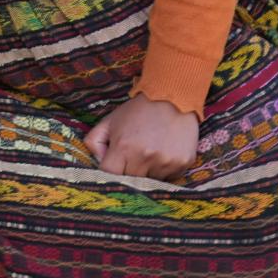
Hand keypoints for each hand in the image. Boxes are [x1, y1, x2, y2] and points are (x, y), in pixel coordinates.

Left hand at [82, 93, 199, 180]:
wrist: (172, 97)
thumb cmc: (138, 110)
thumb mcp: (110, 120)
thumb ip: (95, 141)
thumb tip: (98, 162)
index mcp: (123, 147)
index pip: (110, 175)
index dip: (109, 173)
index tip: (114, 167)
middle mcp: (145, 157)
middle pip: (131, 181)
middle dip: (129, 171)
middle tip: (134, 156)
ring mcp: (165, 162)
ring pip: (151, 181)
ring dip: (148, 171)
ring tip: (151, 150)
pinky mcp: (182, 163)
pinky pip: (170, 177)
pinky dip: (165, 169)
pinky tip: (165, 151)